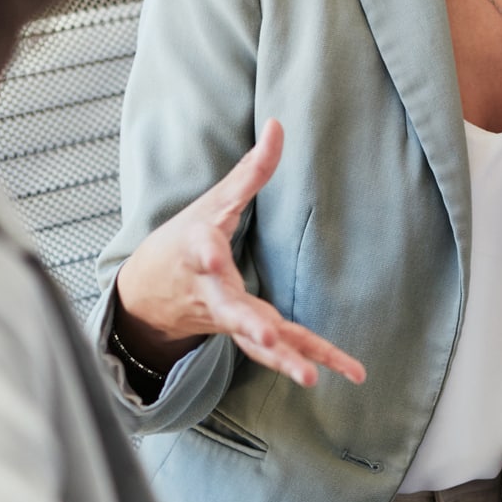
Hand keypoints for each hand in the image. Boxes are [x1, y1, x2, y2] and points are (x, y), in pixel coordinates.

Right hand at [111, 120, 364, 389]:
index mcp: (198, 253)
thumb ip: (251, 169)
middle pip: (230, 311)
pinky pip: (279, 353)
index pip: (202, 249)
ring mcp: (229, 319)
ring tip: (313, 378)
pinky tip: (353, 373)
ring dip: (284, 360)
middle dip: (249, 325)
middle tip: (266, 337)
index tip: (212, 255)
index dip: (207, 253)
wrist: (149, 294)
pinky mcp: (247, 335)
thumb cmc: (185, 239)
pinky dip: (312, 361)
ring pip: (256, 343)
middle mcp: (212, 292)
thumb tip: (279, 123)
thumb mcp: (213, 201)